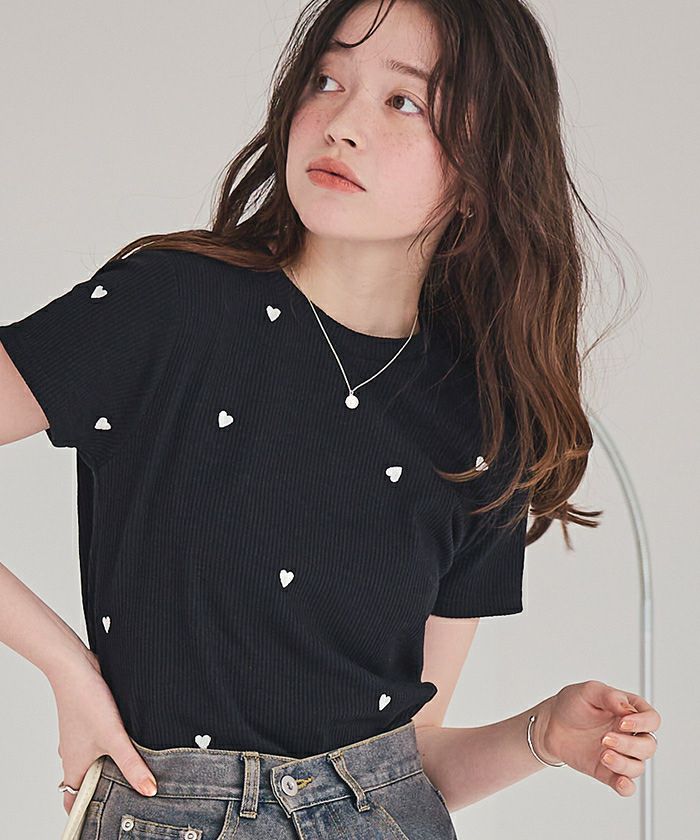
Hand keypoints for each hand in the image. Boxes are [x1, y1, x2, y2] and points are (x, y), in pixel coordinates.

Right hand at [50, 648, 157, 814]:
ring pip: (95, 760)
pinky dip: (112, 746)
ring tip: (135, 768)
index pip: (74, 801)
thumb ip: (132, 765)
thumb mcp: (114, 738)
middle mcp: (73, 756)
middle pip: (88, 781)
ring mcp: (80, 739)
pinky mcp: (89, 722)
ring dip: (111, 765)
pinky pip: (100, 742)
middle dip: (105, 788)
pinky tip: (131, 740)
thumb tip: (149, 790)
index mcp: (73, 768)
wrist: (77, 668)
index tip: (106, 818)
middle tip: (130, 793)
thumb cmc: (86, 704)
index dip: (87, 811)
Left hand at [539, 679, 659, 796]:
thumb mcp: (589, 691)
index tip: (622, 723)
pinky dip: (626, 787)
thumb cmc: (573, 704)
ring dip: (624, 764)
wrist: (552, 724)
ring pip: (638, 767)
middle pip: (648, 746)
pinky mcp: (608, 772)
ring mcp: (620, 754)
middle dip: (630, 745)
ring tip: (603, 755)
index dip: (642, 723)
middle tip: (605, 738)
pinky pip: (626, 786)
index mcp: (630, 712)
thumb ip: (609, 696)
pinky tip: (619, 781)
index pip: (652, 720)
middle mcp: (630, 735)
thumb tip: (627, 707)